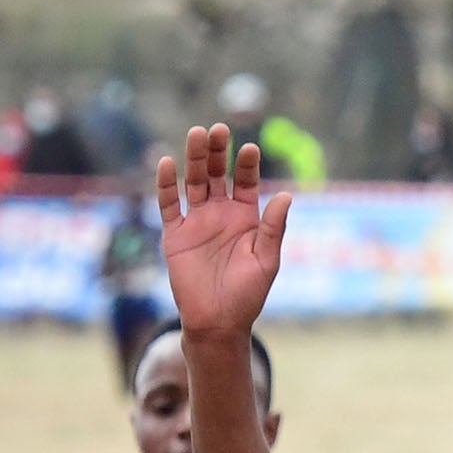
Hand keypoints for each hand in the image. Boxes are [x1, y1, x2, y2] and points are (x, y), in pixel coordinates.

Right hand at [156, 125, 287, 339]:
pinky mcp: (175, 234)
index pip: (246, 181)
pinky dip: (166, 185)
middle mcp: (220, 213)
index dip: (247, 165)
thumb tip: (286, 195)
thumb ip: (273, 228)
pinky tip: (166, 163)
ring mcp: (196, 221)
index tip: (249, 149)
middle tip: (219, 129)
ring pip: (194, 181)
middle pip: (218, 173)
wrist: (218, 323)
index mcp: (245, 217)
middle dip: (218, 152)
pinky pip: (169, 204)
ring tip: (196, 134)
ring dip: (195, 159)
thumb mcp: (266, 260)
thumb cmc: (247, 295)